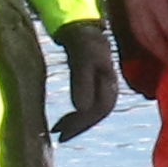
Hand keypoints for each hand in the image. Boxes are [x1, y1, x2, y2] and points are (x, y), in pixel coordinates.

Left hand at [52, 19, 123, 138]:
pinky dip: (75, 115)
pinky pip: (88, 106)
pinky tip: (63, 121)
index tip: (63, 133)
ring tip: (57, 131)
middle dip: (78, 127)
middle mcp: (110, 88)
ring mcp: (103, 88)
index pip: (98, 110)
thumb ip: (82, 82)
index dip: (82, 123)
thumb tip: (81, 109)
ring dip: (76, 123)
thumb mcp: (81, 60)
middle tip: (58, 137)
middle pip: (96, 114)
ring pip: (92, 112)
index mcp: (110, 83)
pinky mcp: (94, 87)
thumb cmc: (83, 43)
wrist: (84, 29)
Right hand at [119, 0, 167, 71]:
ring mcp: (131, 9)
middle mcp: (140, 8)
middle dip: (164, 52)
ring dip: (153, 51)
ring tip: (165, 61)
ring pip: (141, 36)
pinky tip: (151, 48)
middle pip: (152, 36)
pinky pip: (135, 30)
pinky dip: (144, 42)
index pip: (166, 26)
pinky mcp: (126, 9)